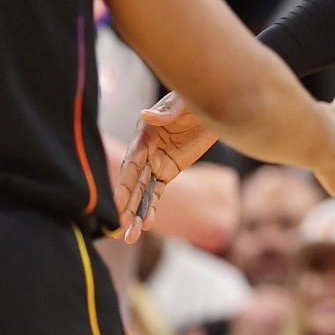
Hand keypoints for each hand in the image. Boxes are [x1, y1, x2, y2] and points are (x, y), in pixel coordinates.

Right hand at [116, 91, 219, 242]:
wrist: (216, 106)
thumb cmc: (196, 99)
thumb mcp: (184, 103)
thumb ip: (166, 112)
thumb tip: (145, 115)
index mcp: (145, 134)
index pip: (132, 163)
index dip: (125, 184)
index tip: (118, 203)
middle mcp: (145, 150)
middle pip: (134, 182)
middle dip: (127, 206)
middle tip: (122, 229)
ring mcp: (156, 162)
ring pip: (143, 191)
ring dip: (137, 212)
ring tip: (132, 235)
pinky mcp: (167, 170)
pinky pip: (156, 192)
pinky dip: (150, 207)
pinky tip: (147, 224)